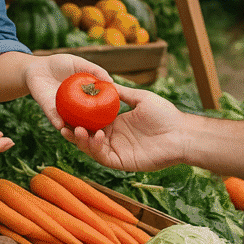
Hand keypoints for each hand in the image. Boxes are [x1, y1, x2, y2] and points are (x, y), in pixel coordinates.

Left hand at [23, 53, 113, 129]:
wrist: (39, 65)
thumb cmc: (62, 64)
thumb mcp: (80, 64)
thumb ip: (95, 71)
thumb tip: (111, 82)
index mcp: (85, 101)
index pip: (97, 114)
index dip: (106, 120)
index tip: (115, 124)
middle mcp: (74, 110)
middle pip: (85, 125)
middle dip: (91, 134)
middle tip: (100, 137)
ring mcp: (61, 111)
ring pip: (69, 126)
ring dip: (74, 132)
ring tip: (81, 135)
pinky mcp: (47, 109)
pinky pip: (52, 116)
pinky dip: (56, 121)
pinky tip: (60, 125)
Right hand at [61, 83, 187, 171]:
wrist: (181, 133)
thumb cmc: (165, 114)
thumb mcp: (140, 98)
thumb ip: (122, 92)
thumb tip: (104, 81)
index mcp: (116, 123)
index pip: (92, 121)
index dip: (78, 117)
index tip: (67, 109)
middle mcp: (114, 137)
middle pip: (87, 136)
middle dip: (74, 131)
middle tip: (63, 124)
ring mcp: (117, 150)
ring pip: (91, 148)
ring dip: (81, 140)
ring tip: (76, 130)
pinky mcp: (122, 162)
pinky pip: (103, 157)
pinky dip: (95, 148)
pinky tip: (94, 136)